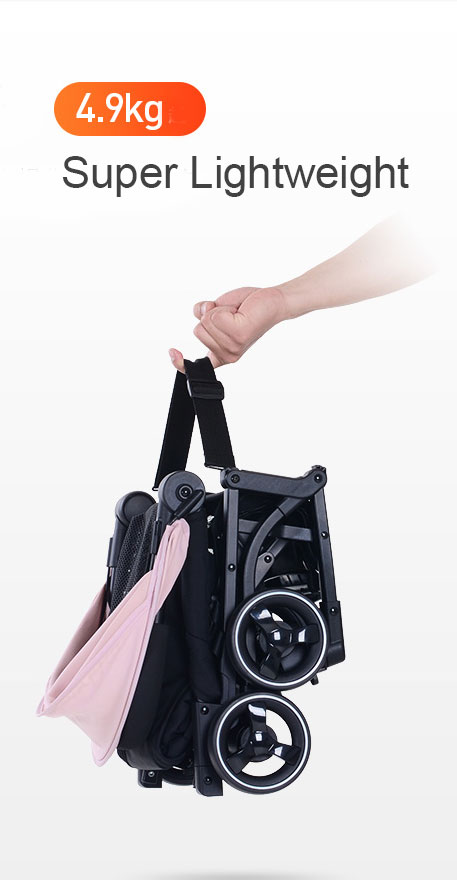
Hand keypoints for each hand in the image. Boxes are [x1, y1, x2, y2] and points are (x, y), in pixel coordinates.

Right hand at [169, 285, 286, 370]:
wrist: (272, 301)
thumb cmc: (247, 307)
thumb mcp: (219, 311)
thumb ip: (203, 314)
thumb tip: (200, 311)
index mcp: (221, 354)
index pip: (194, 368)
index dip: (179, 362)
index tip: (173, 352)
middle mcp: (227, 355)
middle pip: (197, 330)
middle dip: (210, 316)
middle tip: (230, 315)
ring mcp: (232, 347)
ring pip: (205, 321)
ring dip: (218, 310)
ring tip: (235, 313)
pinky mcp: (238, 335)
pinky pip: (214, 315)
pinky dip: (223, 307)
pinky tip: (238, 312)